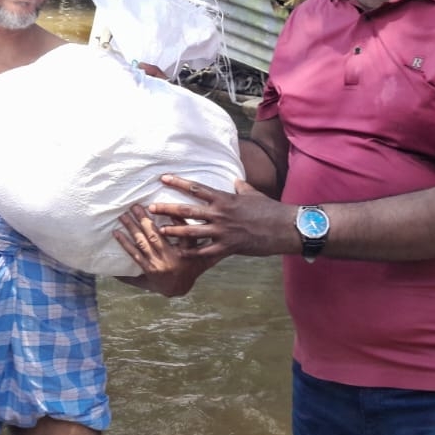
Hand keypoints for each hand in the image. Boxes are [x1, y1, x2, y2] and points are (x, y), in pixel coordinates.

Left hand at [113, 204, 217, 296]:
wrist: (179, 289)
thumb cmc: (189, 267)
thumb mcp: (200, 255)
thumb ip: (197, 238)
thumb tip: (190, 216)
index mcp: (185, 252)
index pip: (183, 234)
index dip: (176, 222)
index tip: (167, 209)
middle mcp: (171, 258)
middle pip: (155, 236)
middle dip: (144, 220)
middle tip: (135, 206)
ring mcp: (157, 264)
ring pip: (142, 243)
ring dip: (131, 228)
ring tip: (123, 216)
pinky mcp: (148, 269)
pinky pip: (134, 254)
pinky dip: (125, 243)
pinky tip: (117, 233)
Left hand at [143, 176, 295, 258]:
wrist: (285, 227)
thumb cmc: (270, 209)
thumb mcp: (253, 195)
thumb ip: (241, 187)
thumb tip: (235, 180)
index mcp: (225, 199)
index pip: (196, 188)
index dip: (178, 182)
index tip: (163, 178)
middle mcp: (220, 214)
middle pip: (188, 211)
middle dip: (167, 209)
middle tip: (150, 207)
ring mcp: (223, 232)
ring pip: (193, 233)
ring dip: (174, 232)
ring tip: (158, 232)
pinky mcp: (229, 247)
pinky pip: (206, 252)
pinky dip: (193, 255)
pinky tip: (180, 257)